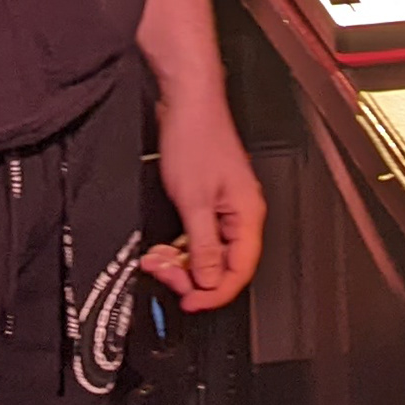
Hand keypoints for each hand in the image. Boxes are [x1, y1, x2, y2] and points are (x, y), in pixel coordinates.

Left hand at [140, 89, 263, 312]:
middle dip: (192, 276)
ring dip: (181, 262)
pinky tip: (163, 247)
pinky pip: (198, 236)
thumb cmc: (196, 137)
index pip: (239, 271)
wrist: (186, 102)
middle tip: (165, 275)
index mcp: (247, 216)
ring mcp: (225, 207)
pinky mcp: (209, 200)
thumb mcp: (194, 201)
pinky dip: (179, 246)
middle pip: (223, 265)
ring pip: (208, 252)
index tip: (189, 302)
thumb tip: (209, 280)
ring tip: (157, 260)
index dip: (214, 293)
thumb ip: (203, 245)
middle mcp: (241, 214)